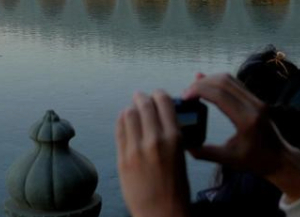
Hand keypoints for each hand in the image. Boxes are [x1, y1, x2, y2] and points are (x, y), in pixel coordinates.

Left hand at [116, 91, 190, 216]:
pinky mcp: (123, 159)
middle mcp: (155, 140)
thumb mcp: (181, 155)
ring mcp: (136, 149)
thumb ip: (170, 135)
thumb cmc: (175, 186)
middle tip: (141, 96)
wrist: (162, 212)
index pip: (164, 102)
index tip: (157, 94)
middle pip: (144, 105)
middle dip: (142, 97)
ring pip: (128, 114)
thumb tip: (159, 117)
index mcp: (174, 138)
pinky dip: (122, 121)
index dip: (159, 94)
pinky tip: (124, 121)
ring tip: (132, 109)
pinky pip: (119, 130)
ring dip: (131, 108)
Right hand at [182, 74, 299, 201]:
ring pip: (230, 79)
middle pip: (223, 82)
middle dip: (202, 83)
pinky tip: (207, 84)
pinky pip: (236, 84)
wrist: (280, 159)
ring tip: (194, 88)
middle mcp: (253, 105)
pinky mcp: (257, 99)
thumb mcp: (229, 160)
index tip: (184, 96)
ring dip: (210, 80)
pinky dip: (220, 82)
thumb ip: (207, 153)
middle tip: (186, 92)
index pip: (219, 95)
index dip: (199, 91)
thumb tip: (185, 146)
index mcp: (246, 120)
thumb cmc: (255, 161)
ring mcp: (257, 100)